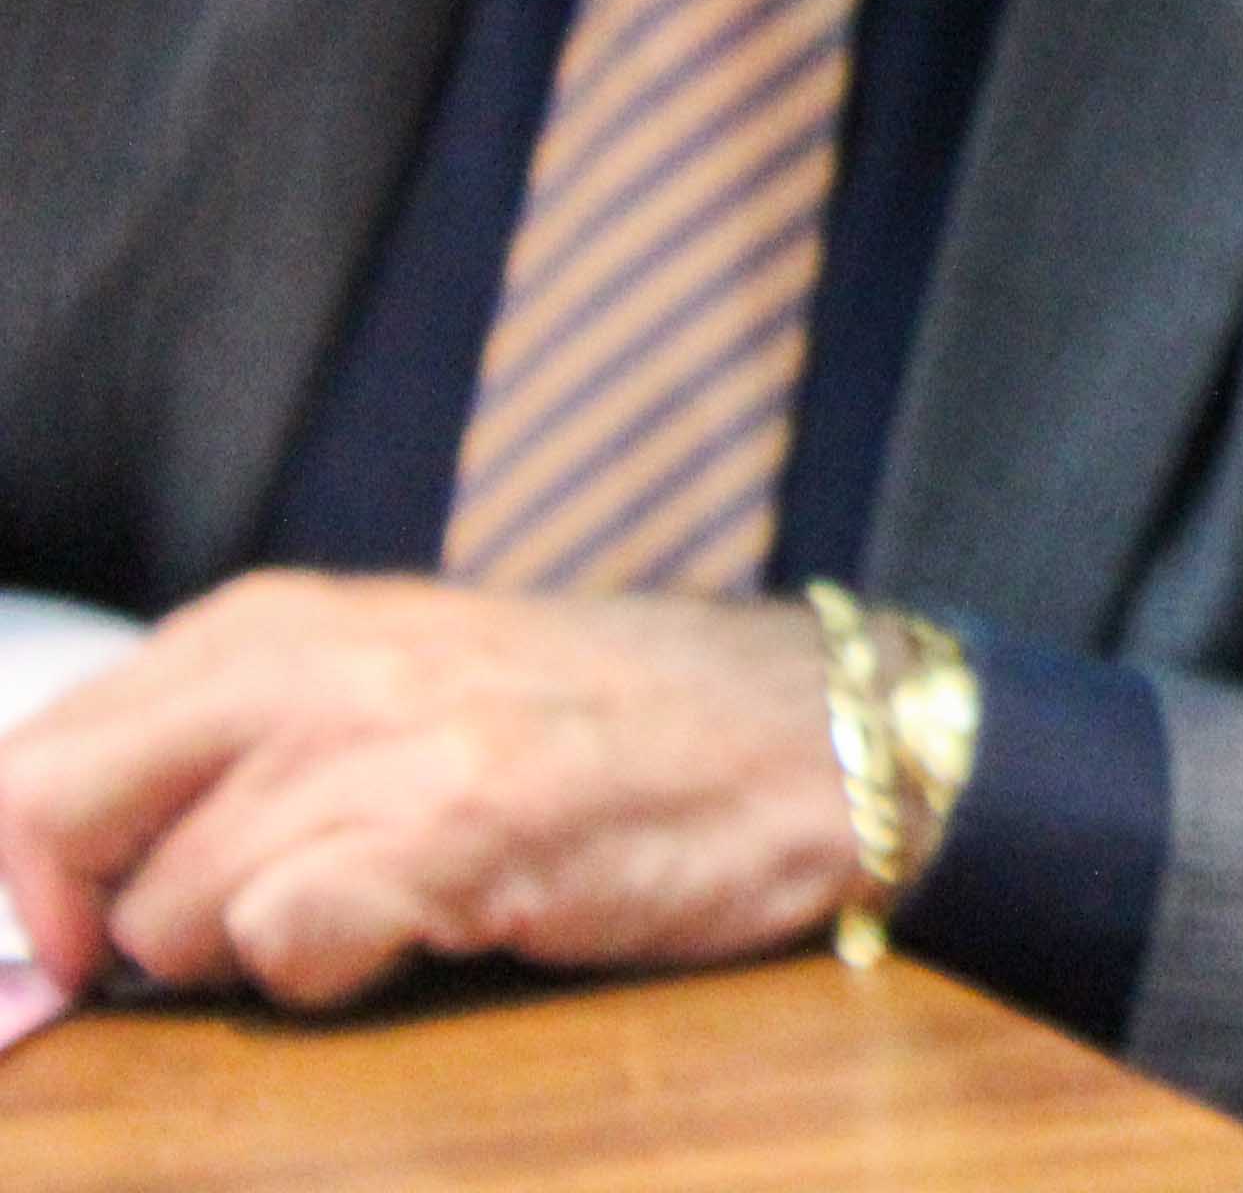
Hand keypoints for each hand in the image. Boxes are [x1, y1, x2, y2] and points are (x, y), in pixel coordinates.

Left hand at [0, 573, 853, 1008]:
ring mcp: (381, 743)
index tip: (79, 933)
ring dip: (251, 952)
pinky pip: (288, 950)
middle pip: (46, 823)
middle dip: (88, 919)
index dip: (25, 875)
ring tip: (380, 906)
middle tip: (198, 946)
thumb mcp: (384, 686)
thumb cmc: (591, 725)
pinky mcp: (455, 829)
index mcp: (271, 623)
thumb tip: (54, 890)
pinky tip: (432, 927)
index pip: (28, 758)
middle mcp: (307, 665)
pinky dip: (338, 971)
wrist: (810, 732)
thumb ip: (230, 753)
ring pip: (170, 916)